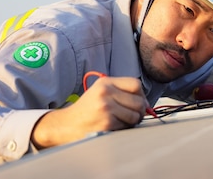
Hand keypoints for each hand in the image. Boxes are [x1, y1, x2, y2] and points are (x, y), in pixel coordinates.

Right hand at [31, 76, 147, 148]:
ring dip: (132, 122)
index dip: (141, 95)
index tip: (139, 103)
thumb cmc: (87, 110)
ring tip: (121, 121)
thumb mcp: (100, 92)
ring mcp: (106, 108)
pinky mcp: (106, 123)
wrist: (66, 125)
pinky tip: (112, 127)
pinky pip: (126, 126)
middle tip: (133, 116)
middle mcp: (105, 92)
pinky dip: (123, 129)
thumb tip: (146, 104)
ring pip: (135, 116)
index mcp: (105, 82)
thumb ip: (121, 92)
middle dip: (139, 111)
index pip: (135, 84)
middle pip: (138, 101)